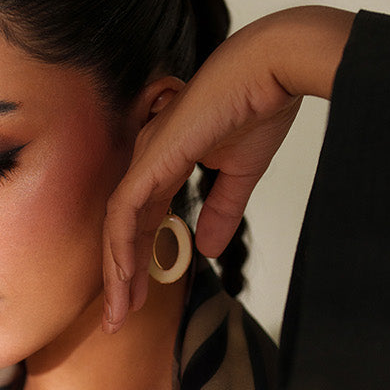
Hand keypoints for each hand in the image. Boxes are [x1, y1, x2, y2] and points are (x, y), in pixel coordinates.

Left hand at [102, 6, 354, 329]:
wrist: (272, 70)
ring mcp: (147, 157)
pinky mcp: (152, 159)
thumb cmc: (261, 106)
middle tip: (118, 319)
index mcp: (167, 159)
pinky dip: (121, 250)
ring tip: (118, 314)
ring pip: (118, 227)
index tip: (140, 299)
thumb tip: (207, 248)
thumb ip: (221, 210)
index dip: (139, 261)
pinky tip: (123, 282)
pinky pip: (125, 214)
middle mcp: (149, 159)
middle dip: (120, 278)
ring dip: (117, 274)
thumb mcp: (240, 174)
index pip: (144, 220)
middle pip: (124, 229)